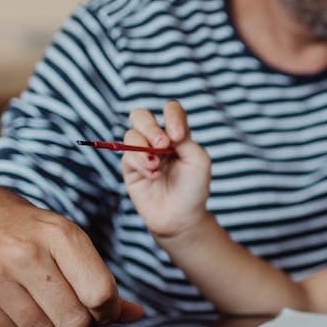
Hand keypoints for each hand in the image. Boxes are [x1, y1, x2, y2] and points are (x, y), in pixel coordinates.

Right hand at [0, 181, 143, 326]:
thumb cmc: (22, 232)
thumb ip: (99, 279)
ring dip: (42, 324)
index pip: (100, 292)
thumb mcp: (64, 241)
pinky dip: (12, 326)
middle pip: (73, 319)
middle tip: (65, 309)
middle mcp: (26, 252)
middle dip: (75, 322)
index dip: (108, 311)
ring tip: (32, 300)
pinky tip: (5, 302)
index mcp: (60, 234)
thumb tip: (136, 315)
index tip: (102, 310)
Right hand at [122, 100, 212, 237]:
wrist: (181, 216)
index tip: (179, 136)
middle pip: (141, 115)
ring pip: (131, 133)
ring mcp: (141, 152)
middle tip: (162, 144)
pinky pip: (127, 155)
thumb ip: (183, 139)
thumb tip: (165, 129)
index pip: (170, 110)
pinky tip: (153, 175)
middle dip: (150, 126)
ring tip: (156, 165)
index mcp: (177, 133)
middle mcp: (157, 139)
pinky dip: (140, 162)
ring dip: (144, 147)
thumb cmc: (193, 187)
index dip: (172, 116)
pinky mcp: (130, 167)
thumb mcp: (198, 159)